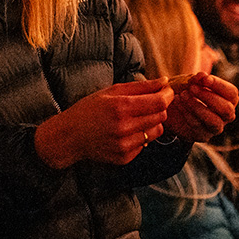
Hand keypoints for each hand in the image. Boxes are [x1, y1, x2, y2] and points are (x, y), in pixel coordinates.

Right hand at [34, 79, 172, 168]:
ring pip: (157, 131)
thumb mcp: (111, 91)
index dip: (167, 95)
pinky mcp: (125, 157)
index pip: (159, 103)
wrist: (70, 136)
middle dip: (159, 107)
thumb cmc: (89, 109)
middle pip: (161, 116)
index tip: (167, 91)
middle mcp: (124, 128)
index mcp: (120, 107)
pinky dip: (141, 135)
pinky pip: (146, 144)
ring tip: (136, 117)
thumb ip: (140, 86)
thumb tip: (164, 81)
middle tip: (150, 102)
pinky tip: (126, 131)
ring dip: (152, 122)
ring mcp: (124, 145)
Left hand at [162, 72, 237, 142]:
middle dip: (209, 97)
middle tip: (192, 88)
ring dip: (197, 107)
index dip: (219, 85)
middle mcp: (226, 116)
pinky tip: (178, 101)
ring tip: (183, 94)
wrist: (172, 107)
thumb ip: (197, 79)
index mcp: (229, 100)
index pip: (232, 94)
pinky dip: (186, 112)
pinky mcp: (202, 135)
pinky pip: (197, 126)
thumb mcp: (190, 81)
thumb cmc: (187, 90)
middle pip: (227, 109)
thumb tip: (202, 76)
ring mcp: (215, 127)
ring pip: (214, 121)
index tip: (204, 79)